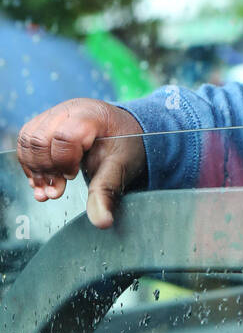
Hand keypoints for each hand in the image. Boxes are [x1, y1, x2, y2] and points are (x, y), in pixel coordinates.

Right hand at [16, 98, 145, 228]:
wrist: (124, 132)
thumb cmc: (125, 145)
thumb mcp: (121, 167)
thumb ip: (106, 192)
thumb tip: (101, 222)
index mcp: (91, 115)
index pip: (64, 137)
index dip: (63, 161)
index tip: (73, 176)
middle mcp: (69, 110)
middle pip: (39, 138)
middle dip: (45, 169)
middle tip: (57, 190)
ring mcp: (54, 114)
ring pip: (27, 140)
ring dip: (34, 169)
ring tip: (47, 189)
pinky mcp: (45, 122)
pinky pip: (26, 141)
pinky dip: (29, 163)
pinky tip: (41, 180)